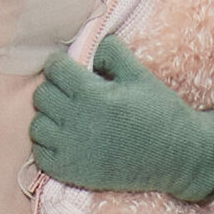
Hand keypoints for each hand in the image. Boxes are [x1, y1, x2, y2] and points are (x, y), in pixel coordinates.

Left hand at [30, 37, 213, 203]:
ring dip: (49, 118)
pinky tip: (66, 140)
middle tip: (72, 92)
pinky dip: (47, 146)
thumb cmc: (160, 112)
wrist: (177, 157)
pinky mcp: (71, 173)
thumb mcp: (139, 74)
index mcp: (93, 94)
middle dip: (54, 89)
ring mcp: (72, 150)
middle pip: (42, 96)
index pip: (54, 69)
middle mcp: (77, 122)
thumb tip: (89, 40)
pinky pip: (40, 155)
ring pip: (36, 126)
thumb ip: (111, 52)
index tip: (70, 68)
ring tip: (68, 117)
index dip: (61, 64)